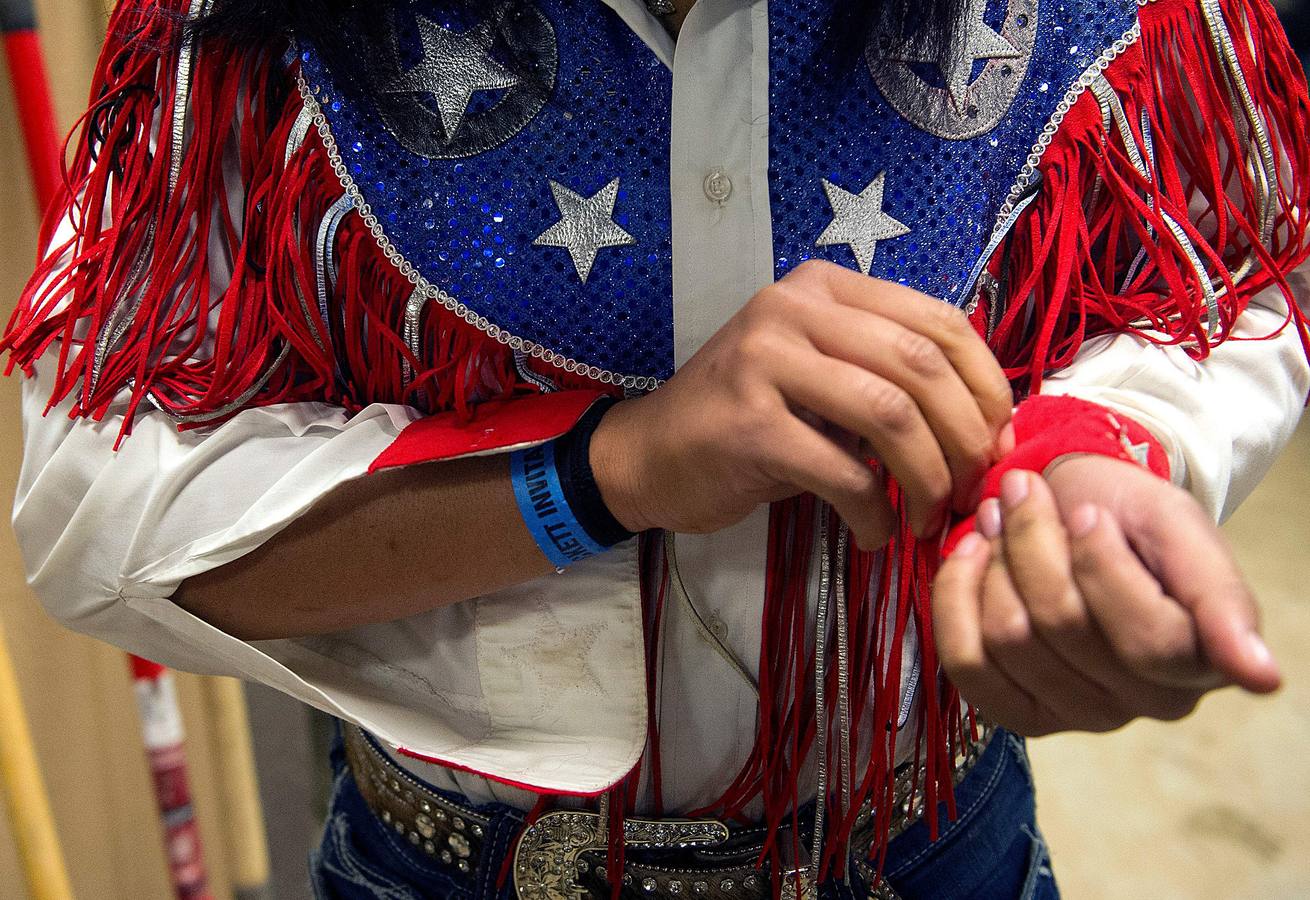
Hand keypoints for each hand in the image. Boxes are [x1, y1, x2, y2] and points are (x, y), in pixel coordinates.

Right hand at [590, 260, 1012, 548]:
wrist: (648, 457)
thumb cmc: (747, 422)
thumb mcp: (821, 378)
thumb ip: (889, 378)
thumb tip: (989, 423)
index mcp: (824, 288)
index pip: (939, 322)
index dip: (987, 385)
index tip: (999, 441)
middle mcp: (793, 307)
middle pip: (922, 366)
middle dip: (966, 438)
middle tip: (973, 490)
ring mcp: (766, 360)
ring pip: (892, 416)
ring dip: (928, 480)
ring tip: (928, 519)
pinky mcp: (749, 424)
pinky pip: (844, 472)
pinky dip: (874, 514)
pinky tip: (875, 535)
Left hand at [933, 456, 1278, 735]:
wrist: (1071, 504)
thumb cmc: (1128, 514)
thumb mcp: (1178, 527)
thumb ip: (1221, 596)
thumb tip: (1260, 677)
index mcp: (1200, 662)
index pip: (1146, 639)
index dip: (1101, 566)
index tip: (1088, 511)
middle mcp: (1145, 703)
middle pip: (1063, 629)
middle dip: (1033, 543)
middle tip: (1024, 493)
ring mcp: (1079, 715)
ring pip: (1009, 640)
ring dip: (992, 561)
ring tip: (997, 518)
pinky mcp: (1020, 713)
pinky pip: (968, 667)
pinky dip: (956, 598)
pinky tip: (969, 557)